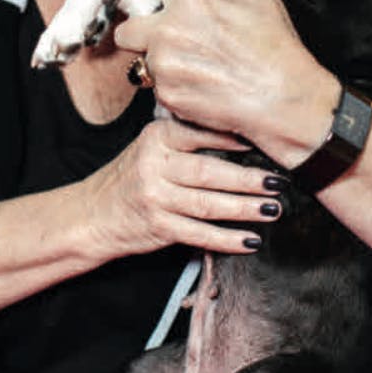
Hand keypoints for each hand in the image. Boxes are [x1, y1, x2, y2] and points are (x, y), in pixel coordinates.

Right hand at [81, 116, 282, 261]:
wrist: (93, 214)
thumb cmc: (131, 176)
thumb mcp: (150, 147)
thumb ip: (186, 137)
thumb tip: (240, 132)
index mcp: (155, 139)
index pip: (199, 134)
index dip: (232, 139)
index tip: (262, 142)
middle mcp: (154, 166)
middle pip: (209, 173)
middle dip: (248, 179)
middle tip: (278, 182)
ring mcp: (155, 198)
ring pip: (209, 205)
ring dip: (245, 209)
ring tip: (272, 209)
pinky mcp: (158, 228)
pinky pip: (200, 234)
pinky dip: (228, 239)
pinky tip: (250, 240)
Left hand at [114, 0, 340, 168]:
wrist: (285, 100)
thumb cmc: (276, 47)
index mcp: (187, 2)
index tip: (179, 8)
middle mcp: (167, 34)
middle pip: (126, 30)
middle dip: (141, 31)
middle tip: (166, 39)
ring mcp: (164, 69)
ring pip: (143, 61)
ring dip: (160, 62)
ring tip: (196, 67)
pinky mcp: (167, 97)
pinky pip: (157, 87)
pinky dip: (174, 86)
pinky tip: (202, 86)